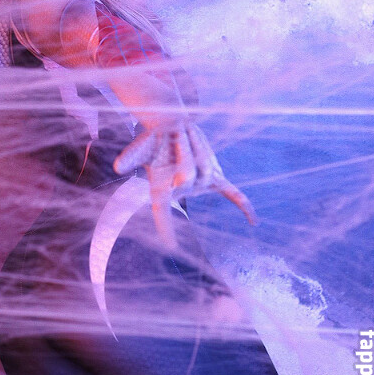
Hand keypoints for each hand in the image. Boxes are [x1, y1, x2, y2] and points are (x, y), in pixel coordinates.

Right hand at [113, 121, 256, 249]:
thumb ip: (130, 158)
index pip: (162, 215)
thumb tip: (119, 167)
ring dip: (195, 149)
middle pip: (188, 178)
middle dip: (182, 155)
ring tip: (184, 140)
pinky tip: (254, 222)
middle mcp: (182, 192)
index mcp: (160, 192)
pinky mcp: (216, 177)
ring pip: (206, 172)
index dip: (166, 230)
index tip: (171, 246)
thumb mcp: (140, 147)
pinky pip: (233, 194)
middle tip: (174, 139)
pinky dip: (244, 207)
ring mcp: (202, 185)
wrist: (170, 127)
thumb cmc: (151, 140)